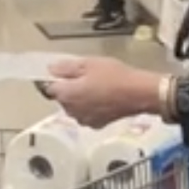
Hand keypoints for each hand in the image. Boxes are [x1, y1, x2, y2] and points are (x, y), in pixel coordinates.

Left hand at [45, 56, 161, 128]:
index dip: (58, 80)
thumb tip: (50, 69)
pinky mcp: (97, 125)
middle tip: (88, 79)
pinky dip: (92, 109)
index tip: (70, 74)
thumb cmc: (114, 75)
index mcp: (65, 94)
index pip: (49, 88)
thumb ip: (66, 67)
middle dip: (71, 90)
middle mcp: (70, 111)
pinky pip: (88, 115)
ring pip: (76, 108)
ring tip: (98, 89)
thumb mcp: (89, 64)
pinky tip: (105, 101)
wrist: (139, 94)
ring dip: (81, 100)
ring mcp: (84, 120)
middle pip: (63, 99)